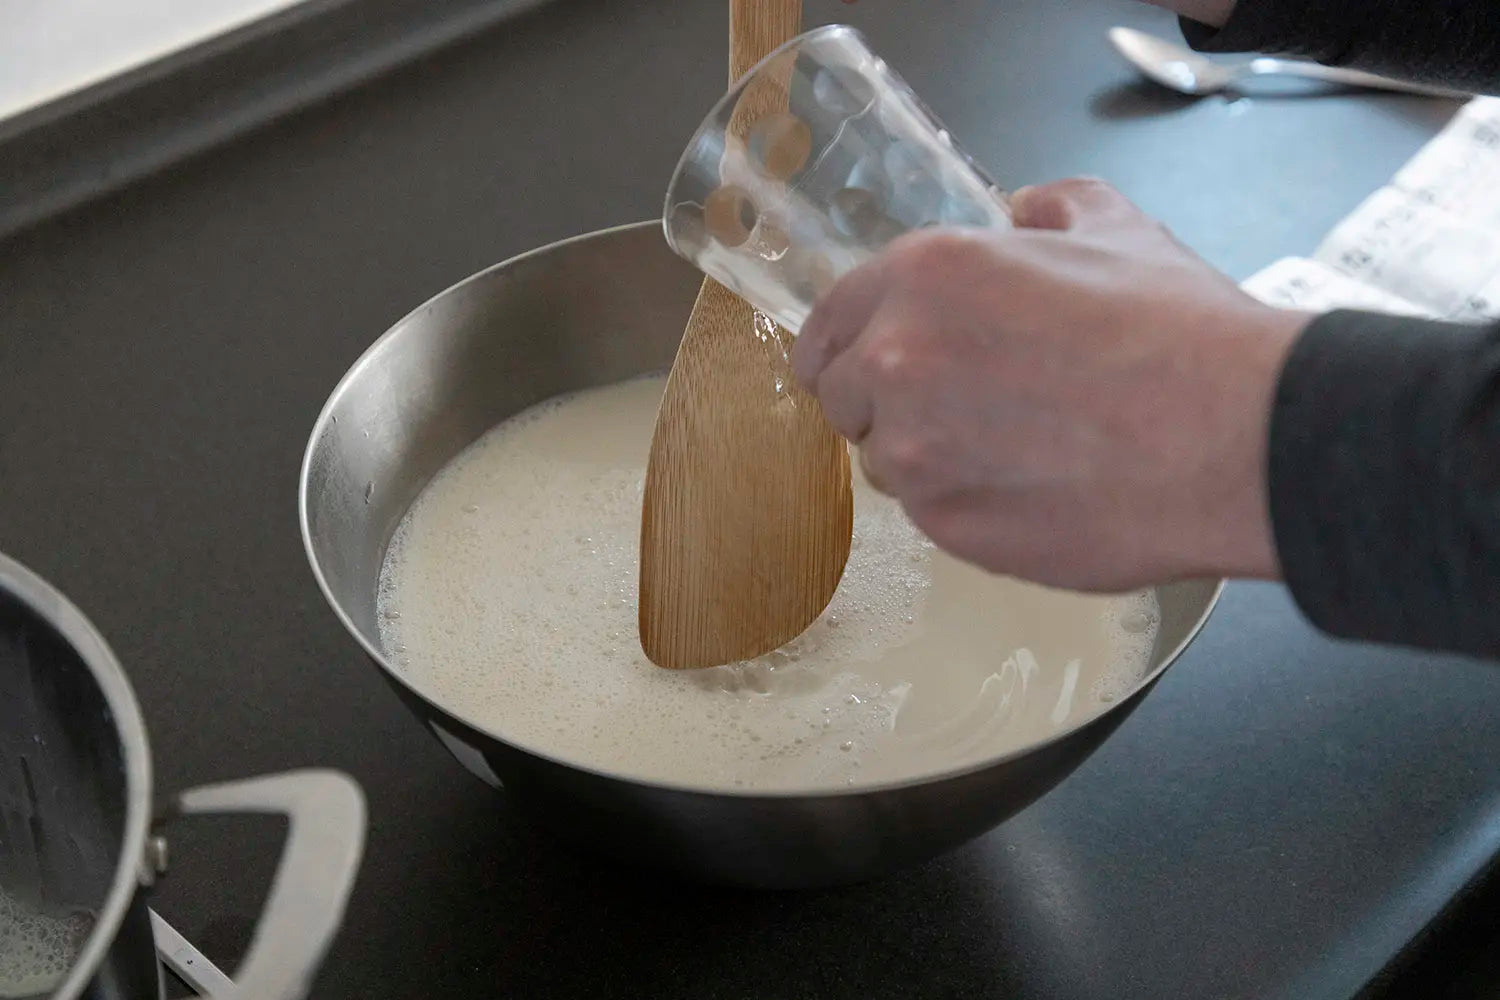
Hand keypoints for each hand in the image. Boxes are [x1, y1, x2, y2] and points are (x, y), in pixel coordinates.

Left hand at [790, 178, 1310, 591]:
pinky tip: (1033, 484)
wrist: (1238, 438)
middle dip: (884, 402)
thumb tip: (1022, 212)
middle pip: (844, 398)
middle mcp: (898, 359)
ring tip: (1014, 446)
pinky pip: (930, 516)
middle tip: (958, 405)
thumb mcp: (1115, 227)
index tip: (863, 362)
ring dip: (926, 456)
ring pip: (885, 463)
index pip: (828, 324)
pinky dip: (965, 504)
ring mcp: (917, 453)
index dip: (847, 346)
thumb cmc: (1181, 331)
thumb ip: (1047, 211)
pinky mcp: (947, 527)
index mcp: (924, 275)